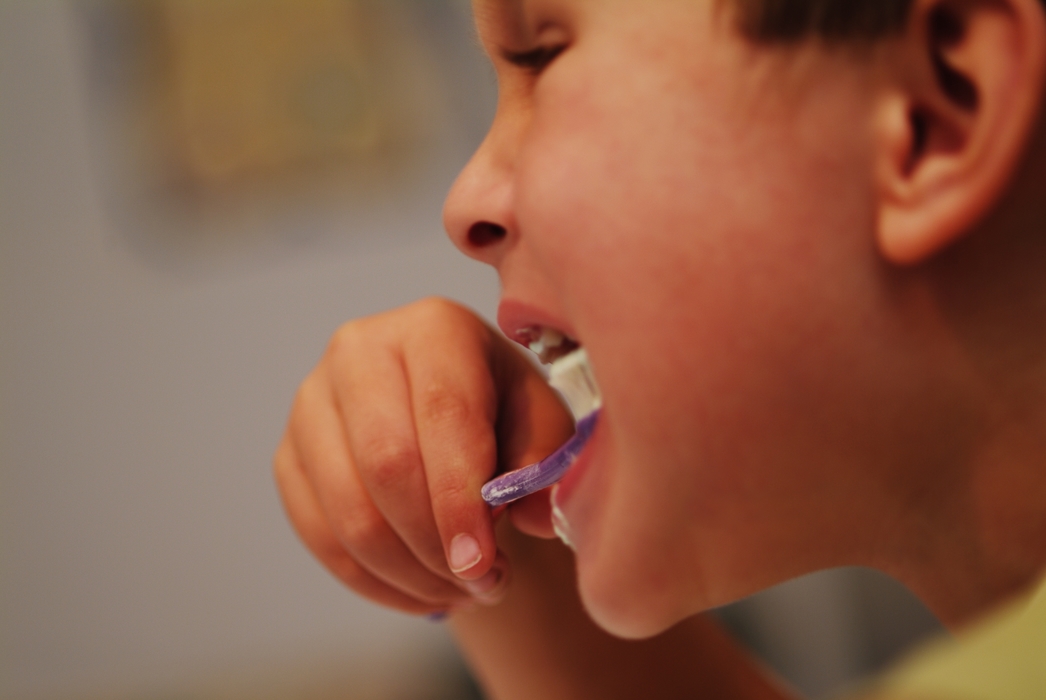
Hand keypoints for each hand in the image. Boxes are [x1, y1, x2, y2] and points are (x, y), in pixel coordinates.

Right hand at [274, 298, 573, 614]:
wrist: (449, 413)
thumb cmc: (502, 412)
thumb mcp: (541, 423)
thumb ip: (546, 464)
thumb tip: (531, 516)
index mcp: (432, 327)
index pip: (442, 416)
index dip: (460, 500)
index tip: (483, 565)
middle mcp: (359, 350)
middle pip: (387, 465)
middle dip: (435, 544)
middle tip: (482, 585)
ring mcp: (311, 402)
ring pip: (349, 512)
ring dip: (409, 572)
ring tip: (459, 592)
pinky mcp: (289, 454)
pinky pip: (320, 536)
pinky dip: (373, 582)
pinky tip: (420, 591)